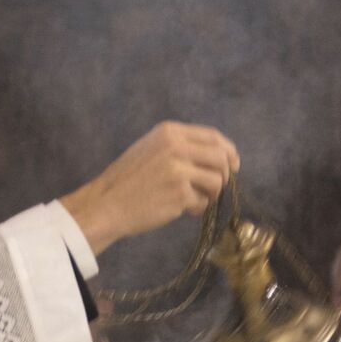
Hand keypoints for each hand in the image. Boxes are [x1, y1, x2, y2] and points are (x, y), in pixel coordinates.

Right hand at [60, 122, 239, 255]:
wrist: (106, 203)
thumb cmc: (128, 180)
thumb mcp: (151, 149)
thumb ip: (181, 147)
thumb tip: (221, 156)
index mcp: (169, 131)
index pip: (213, 136)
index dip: (228, 151)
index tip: (234, 164)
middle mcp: (176, 146)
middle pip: (222, 157)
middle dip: (225, 175)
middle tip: (216, 188)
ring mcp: (179, 169)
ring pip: (218, 180)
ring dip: (211, 194)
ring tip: (194, 200)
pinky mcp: (180, 192)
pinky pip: (203, 201)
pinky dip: (196, 208)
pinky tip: (181, 210)